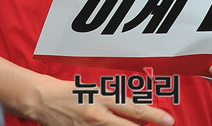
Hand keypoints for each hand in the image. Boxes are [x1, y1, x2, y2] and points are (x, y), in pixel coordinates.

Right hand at [30, 75, 174, 125]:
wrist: (43, 99)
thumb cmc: (70, 91)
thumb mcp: (95, 89)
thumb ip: (114, 101)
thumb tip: (136, 111)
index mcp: (103, 97)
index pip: (133, 107)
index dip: (153, 115)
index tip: (168, 120)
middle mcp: (98, 114)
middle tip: (164, 125)